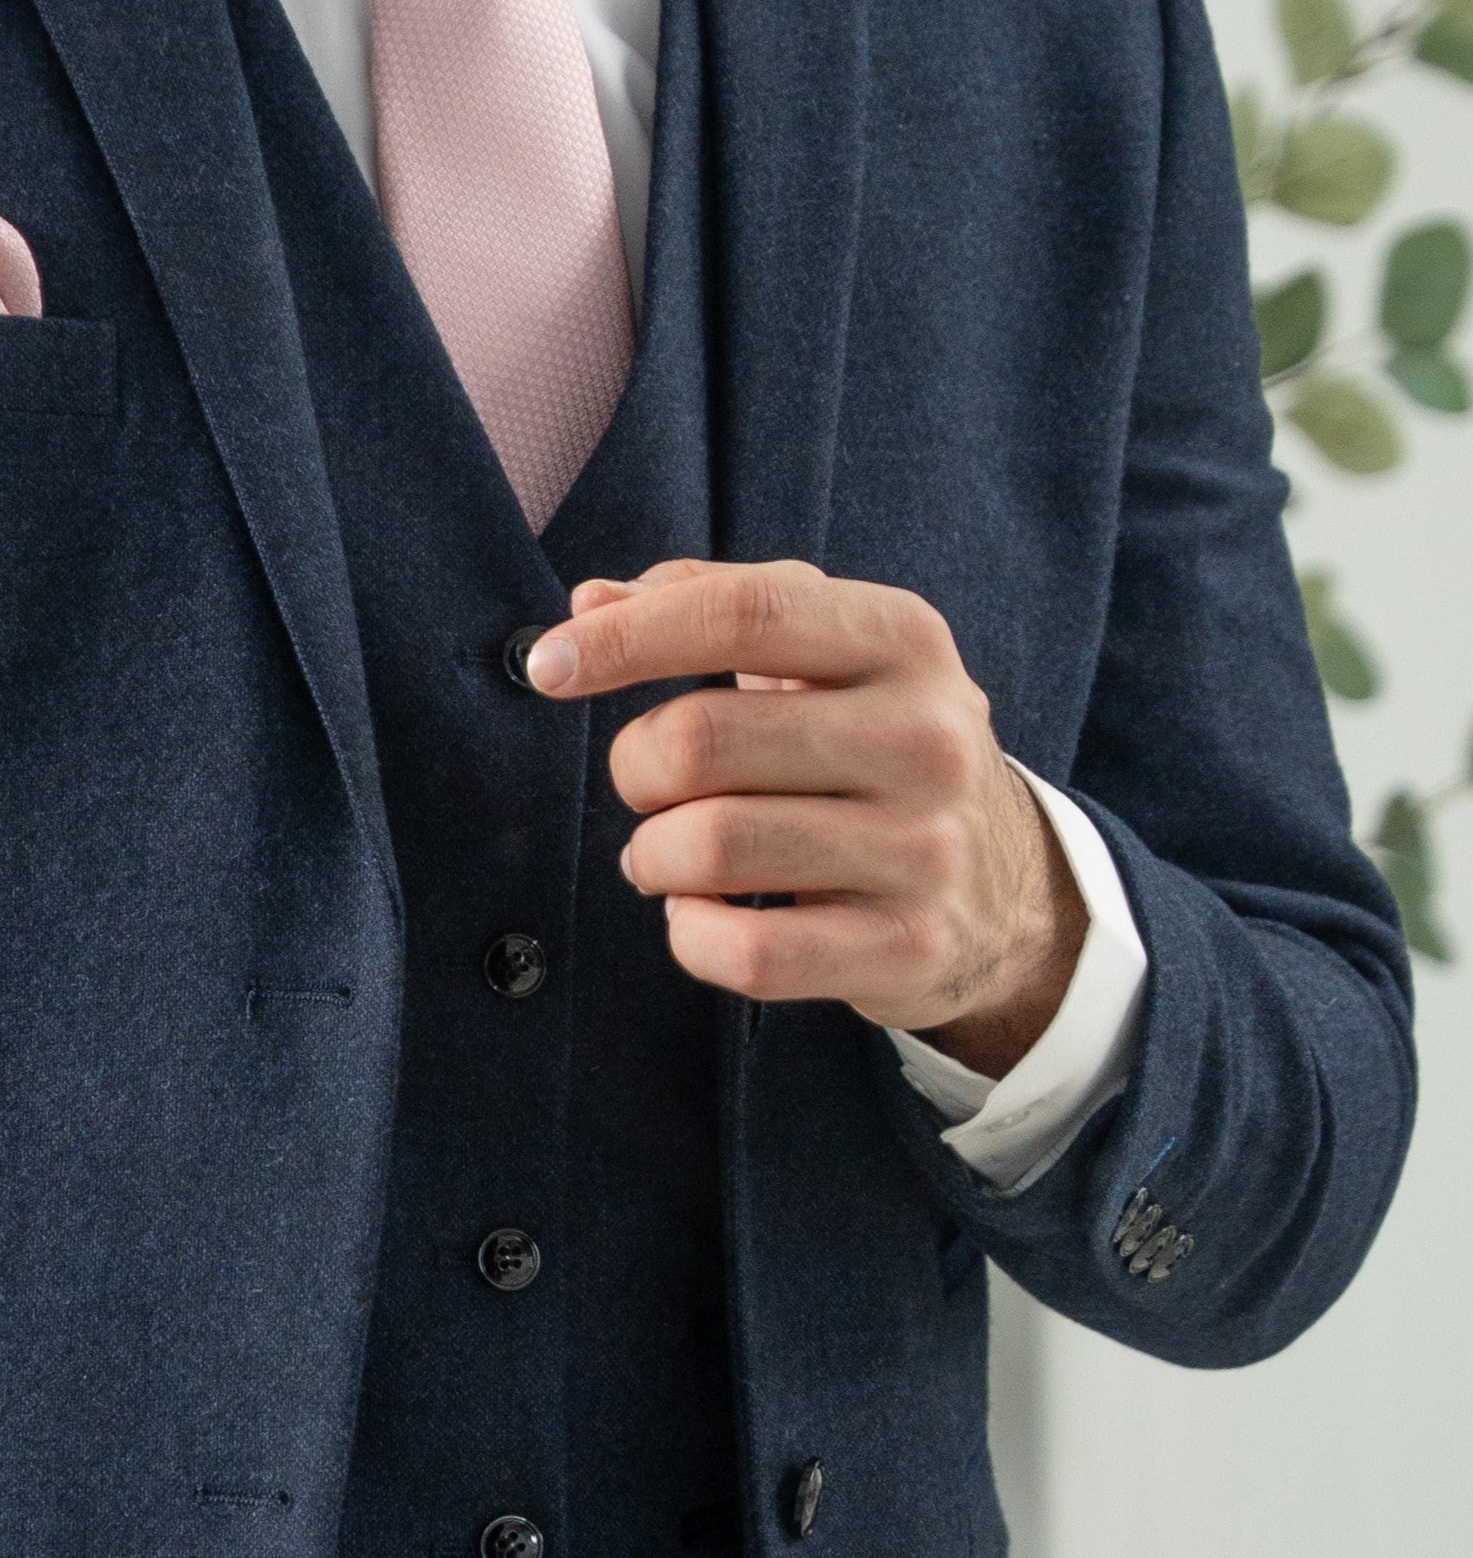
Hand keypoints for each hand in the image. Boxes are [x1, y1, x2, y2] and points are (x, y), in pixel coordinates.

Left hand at [530, 560, 1084, 1073]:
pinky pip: (740, 952)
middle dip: (635, 767)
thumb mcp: (821, 652)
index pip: (743, 612)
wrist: (1008, 887)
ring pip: (705, 848)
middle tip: (649, 785)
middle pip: (699, 739)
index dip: (626, 638)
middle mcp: (926, 737)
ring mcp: (925, 848)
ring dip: (652, 855)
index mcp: (901, 639)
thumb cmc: (872, 744)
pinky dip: (689, 936)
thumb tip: (587, 605)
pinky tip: (704, 915)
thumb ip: (704, 604)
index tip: (549, 666)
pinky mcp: (907, 948)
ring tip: (671, 854)